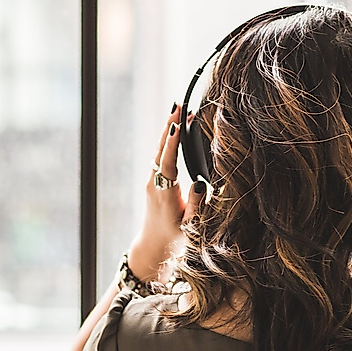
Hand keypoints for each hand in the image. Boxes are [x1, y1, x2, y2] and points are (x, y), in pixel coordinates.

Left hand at [128, 104, 205, 280]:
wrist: (153, 245)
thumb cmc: (174, 237)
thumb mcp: (190, 225)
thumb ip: (197, 205)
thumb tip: (199, 183)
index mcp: (164, 193)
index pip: (168, 162)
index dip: (172, 143)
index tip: (177, 124)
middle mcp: (154, 183)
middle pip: (161, 149)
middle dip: (170, 125)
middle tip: (178, 104)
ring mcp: (152, 180)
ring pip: (159, 150)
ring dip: (169, 129)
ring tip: (178, 110)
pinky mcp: (154, 180)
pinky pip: (160, 155)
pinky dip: (168, 140)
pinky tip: (175, 128)